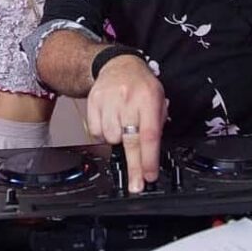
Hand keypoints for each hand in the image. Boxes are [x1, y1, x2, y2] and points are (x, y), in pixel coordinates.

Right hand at [86, 54, 165, 193]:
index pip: (149, 134)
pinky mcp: (93, 102)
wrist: (118, 65)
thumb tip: (152, 154)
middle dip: (134, 166)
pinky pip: (96, 131)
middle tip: (136, 185)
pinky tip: (111, 122)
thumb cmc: (141, 85)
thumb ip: (158, 123)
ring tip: (123, 127)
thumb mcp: (158, 98)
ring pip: (111, 137)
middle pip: (130, 140)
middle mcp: (128, 99)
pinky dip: (103, 133)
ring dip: (118, 140)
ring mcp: (108, 100)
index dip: (149, 159)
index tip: (149, 175)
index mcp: (149, 99)